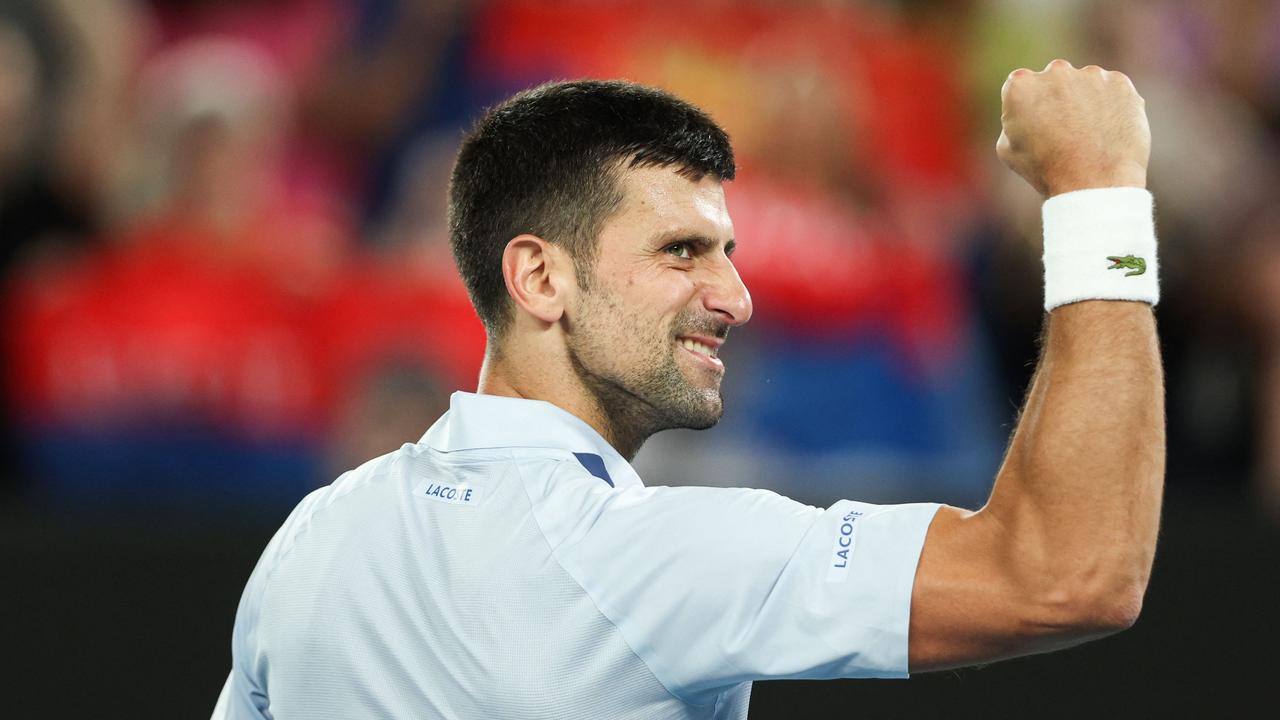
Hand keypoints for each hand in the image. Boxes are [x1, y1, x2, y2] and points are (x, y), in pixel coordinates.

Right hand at [997, 59, 1150, 196]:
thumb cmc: (1045, 170)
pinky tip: (1107, 131)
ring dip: (1085, 101)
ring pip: (1085, 84)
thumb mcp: (1008, 149)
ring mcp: (1090, 74)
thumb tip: (1028, 111)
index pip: (1020, 86)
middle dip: (1057, 98)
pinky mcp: (1119, 82)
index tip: (1035, 126)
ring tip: (1089, 136)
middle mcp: (1055, 71)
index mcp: (1020, 85)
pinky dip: (1111, 105)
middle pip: (1054, 80)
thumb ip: (1014, 119)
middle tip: (1064, 131)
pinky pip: (1112, 90)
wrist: (1094, 181)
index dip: (1027, 107)